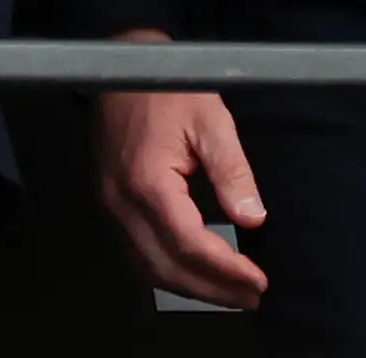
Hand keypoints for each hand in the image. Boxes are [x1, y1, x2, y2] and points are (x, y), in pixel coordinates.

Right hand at [95, 33, 267, 311]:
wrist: (121, 67)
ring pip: (147, 268)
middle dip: (211, 290)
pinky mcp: (107, 206)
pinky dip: (166, 273)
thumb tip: (254, 219)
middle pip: (166, 268)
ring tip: (229, 295)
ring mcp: (109, 208)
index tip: (259, 281)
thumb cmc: (170, 88)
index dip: (226, 270)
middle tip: (251, 298)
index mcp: (148, 183)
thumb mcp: (211, 119)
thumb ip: (232, 171)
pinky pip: (134, 254)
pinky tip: (193, 275)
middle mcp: (121, 204)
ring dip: (189, 289)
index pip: (189, 245)